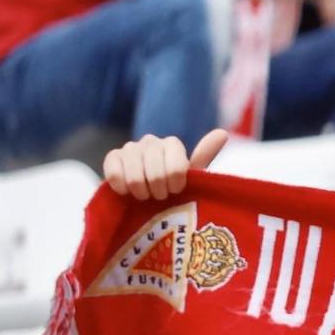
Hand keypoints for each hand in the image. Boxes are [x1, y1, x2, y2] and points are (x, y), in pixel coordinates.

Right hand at [103, 129, 229, 201]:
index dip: (175, 184)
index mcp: (172, 144)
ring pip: (135, 177)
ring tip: (145, 195)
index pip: (175, 167)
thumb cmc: (174, 190)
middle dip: (158, 191)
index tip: (176, 190)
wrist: (146, 202)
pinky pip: (115, 174)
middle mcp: (151, 141)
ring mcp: (129, 147)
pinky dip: (123, 189)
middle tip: (159, 196)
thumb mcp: (193, 179)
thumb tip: (222, 132)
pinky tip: (128, 192)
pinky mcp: (112, 157)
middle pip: (155, 174)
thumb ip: (204, 157)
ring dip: (141, 193)